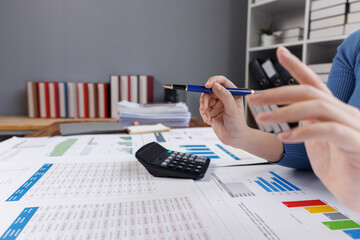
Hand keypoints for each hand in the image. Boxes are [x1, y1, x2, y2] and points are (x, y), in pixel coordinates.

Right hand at [199, 76, 248, 146]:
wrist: (234, 139)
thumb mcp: (232, 108)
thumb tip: (215, 85)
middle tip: (204, 107)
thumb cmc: (238, 125)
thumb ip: (224, 95)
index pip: (221, 81)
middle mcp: (224, 97)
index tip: (208, 85)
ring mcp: (216, 105)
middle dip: (205, 99)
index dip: (213, 81)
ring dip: (203, 108)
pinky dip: (203, 114)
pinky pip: (203, 109)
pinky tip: (208, 120)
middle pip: (209, 90)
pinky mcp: (211, 112)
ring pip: (204, 100)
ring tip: (207, 116)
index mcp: (232, 93)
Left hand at [248, 46, 359, 211]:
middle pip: (310, 92)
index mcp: (334, 112)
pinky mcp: (357, 144)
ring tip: (264, 118)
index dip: (297, 67)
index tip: (279, 53)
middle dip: (278, 93)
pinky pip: (330, 131)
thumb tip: (288, 117)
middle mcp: (345, 114)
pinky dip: (304, 131)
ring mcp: (354, 127)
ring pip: (319, 106)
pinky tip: (285, 136)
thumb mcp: (319, 143)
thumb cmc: (343, 168)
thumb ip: (308, 126)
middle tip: (254, 98)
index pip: (314, 83)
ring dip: (286, 111)